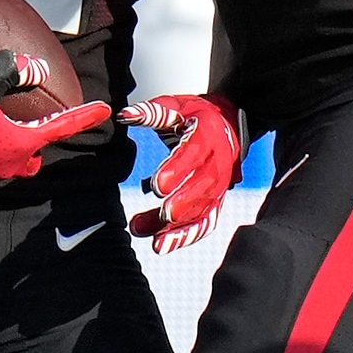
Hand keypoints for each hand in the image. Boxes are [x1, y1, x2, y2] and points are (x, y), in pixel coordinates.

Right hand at [0, 50, 111, 193]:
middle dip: (33, 142)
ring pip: (5, 167)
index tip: (104, 111)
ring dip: (4, 152)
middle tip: (25, 121)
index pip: (60, 128)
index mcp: (17, 144)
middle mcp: (4, 168)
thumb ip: (16, 72)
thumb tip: (40, 70)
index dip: (83, 117)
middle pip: (32, 156)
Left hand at [123, 93, 244, 252]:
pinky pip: (205, 222)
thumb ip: (151, 112)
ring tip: (156, 241)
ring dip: (180, 227)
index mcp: (207, 135)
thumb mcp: (176, 107)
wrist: (228, 125)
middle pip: (204, 186)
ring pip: (203, 209)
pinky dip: (187, 236)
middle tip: (164, 214)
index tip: (158, 185)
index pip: (194, 154)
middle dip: (185, 202)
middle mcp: (218, 163)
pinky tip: (163, 245)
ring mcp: (219, 185)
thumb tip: (125, 115)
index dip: (178, 169)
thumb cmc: (195, 116)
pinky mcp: (215, 200)